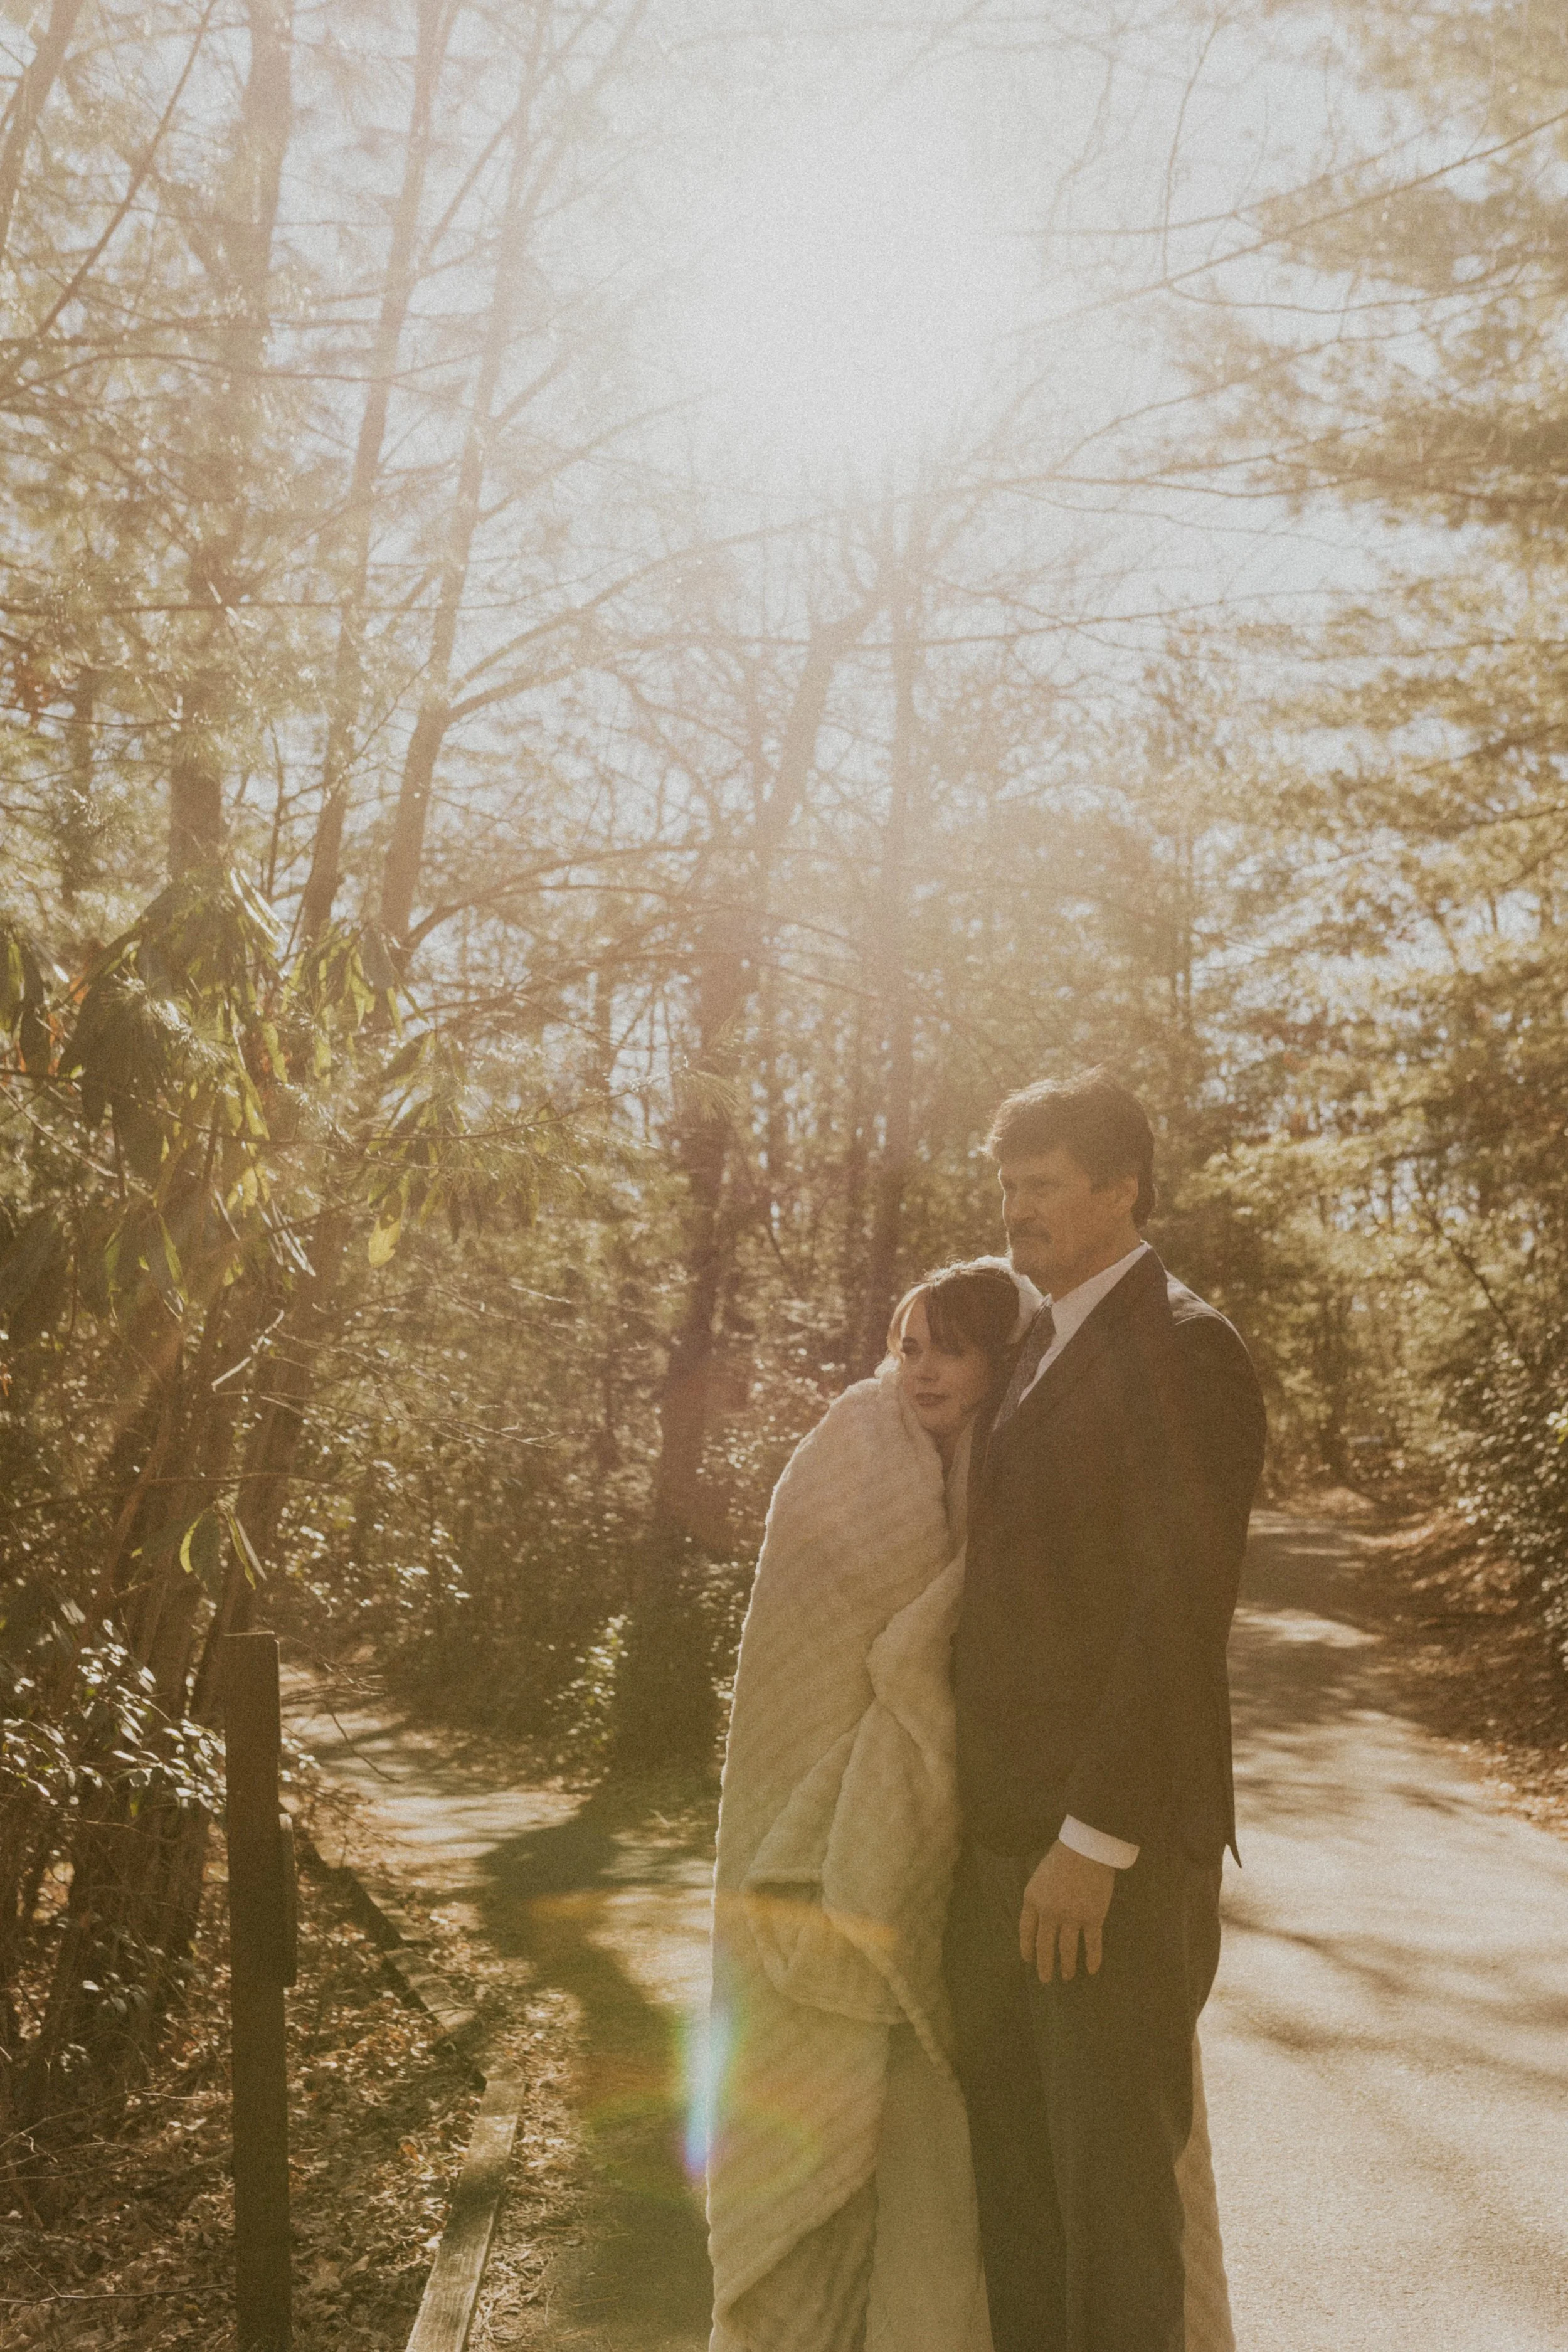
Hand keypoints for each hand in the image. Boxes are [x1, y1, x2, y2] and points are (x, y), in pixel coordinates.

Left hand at [1019, 1840, 1114, 1983]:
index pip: (1026, 1930)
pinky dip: (1092, 1959)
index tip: (1028, 1959)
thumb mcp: (1039, 1875)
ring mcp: (1072, 1917)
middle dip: (1044, 1965)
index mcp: (1033, 1899)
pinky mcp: (1093, 1918)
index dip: (1027, 1947)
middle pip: (1044, 1945)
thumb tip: (1040, 1915)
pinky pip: (1092, 1944)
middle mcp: (1049, 1913)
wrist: (1085, 1848)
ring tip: (1066, 1977)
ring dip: (1066, 1966)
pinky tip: (1091, 1970)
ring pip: (1067, 1949)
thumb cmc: (1061, 1855)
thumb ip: (1038, 1896)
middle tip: (1045, 1979)